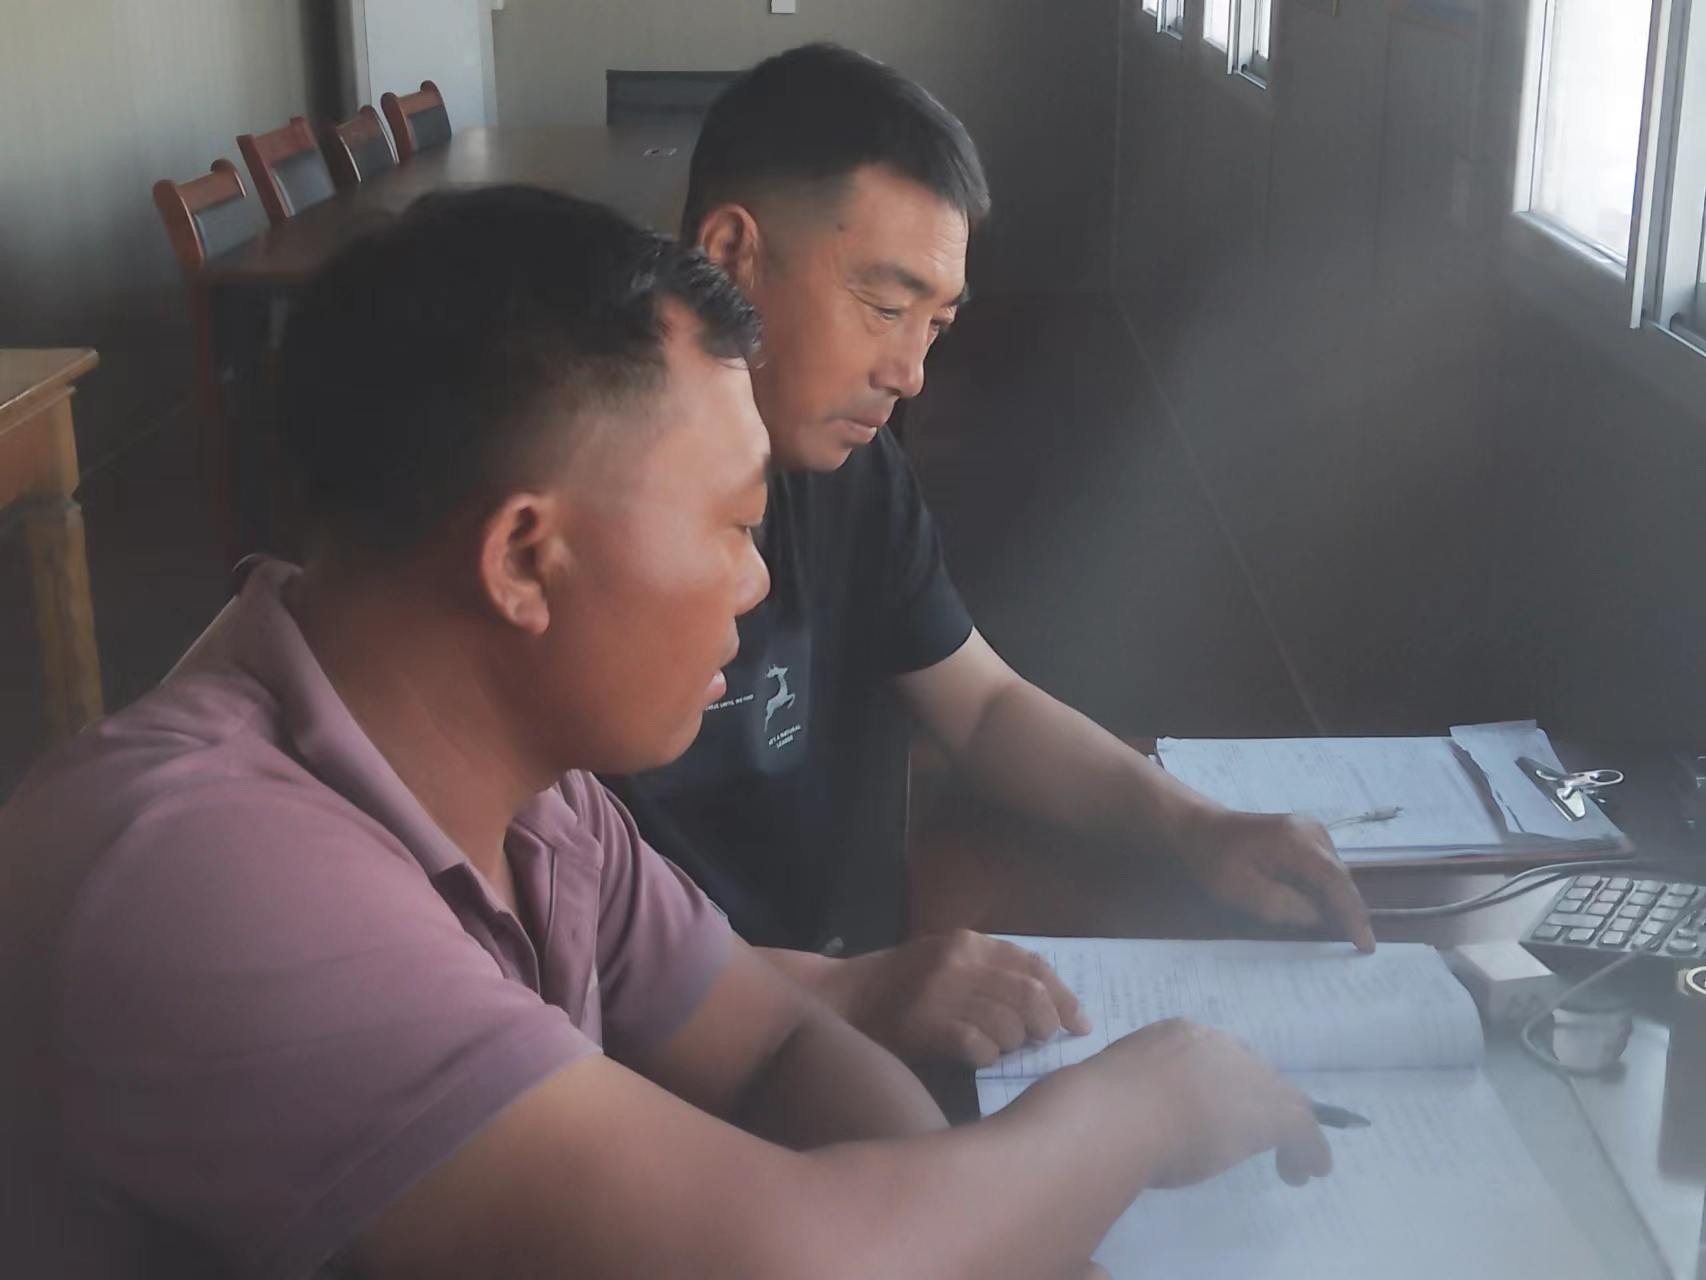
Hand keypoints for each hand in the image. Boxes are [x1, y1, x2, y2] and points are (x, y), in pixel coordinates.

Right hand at [829, 930, 1091, 1066]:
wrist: (841, 998)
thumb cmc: (898, 986)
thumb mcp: (946, 961)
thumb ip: (990, 973)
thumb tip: (1048, 1006)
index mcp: (968, 942)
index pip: (1035, 966)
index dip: (1064, 997)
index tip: (1079, 1024)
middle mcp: (959, 961)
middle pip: (1030, 995)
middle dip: (1046, 1024)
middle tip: (1040, 1042)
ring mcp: (941, 992)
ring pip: (1009, 1023)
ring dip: (1013, 1045)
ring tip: (1001, 1049)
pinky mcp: (926, 1024)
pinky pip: (979, 1045)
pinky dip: (987, 1056)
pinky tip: (977, 1057)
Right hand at [1098, 1018, 1331, 1188]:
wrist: (1116, 1114)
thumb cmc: (1102, 1106)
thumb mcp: (1118, 1088)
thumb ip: (1135, 1095)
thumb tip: (1130, 1117)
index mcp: (1176, 1036)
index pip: (1217, 1057)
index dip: (1227, 1085)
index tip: (1222, 1112)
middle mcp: (1216, 1046)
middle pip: (1255, 1071)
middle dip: (1262, 1102)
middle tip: (1258, 1136)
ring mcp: (1244, 1075)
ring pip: (1282, 1097)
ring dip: (1290, 1128)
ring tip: (1294, 1161)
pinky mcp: (1267, 1111)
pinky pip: (1302, 1128)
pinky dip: (1309, 1149)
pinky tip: (1311, 1170)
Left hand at [1174, 808, 1375, 951]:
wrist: (1201, 827)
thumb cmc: (1216, 859)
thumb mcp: (1241, 889)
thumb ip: (1282, 905)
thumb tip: (1319, 916)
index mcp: (1296, 841)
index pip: (1336, 882)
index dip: (1353, 915)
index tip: (1365, 945)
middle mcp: (1312, 831)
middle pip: (1341, 878)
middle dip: (1349, 912)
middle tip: (1358, 946)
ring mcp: (1312, 831)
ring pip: (1335, 875)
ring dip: (1337, 902)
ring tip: (1344, 934)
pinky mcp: (1307, 837)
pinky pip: (1325, 869)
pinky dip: (1325, 891)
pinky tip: (1320, 911)